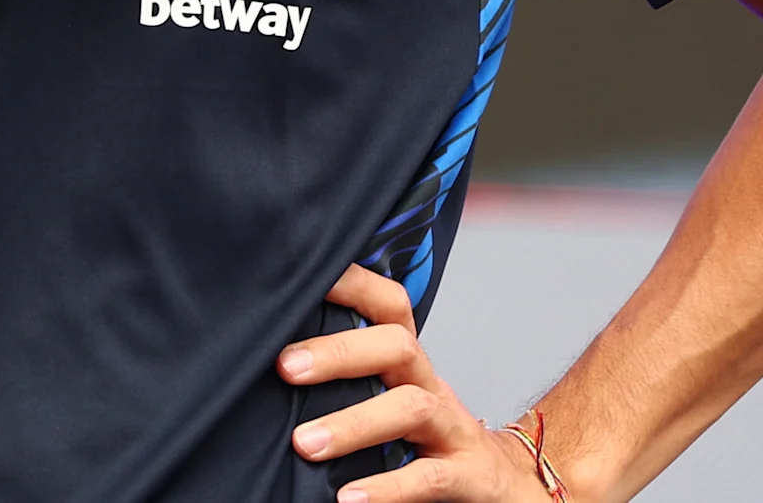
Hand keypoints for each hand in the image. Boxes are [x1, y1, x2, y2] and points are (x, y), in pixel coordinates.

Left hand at [281, 266, 551, 500]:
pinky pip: (430, 477)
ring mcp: (452, 428)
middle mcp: (428, 383)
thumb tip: (265, 357)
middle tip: (285, 368)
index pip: (387, 304)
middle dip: (338, 353)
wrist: (496, 482)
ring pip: (411, 407)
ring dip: (354, 424)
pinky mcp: (468, 475)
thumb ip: (343, 375)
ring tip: (305, 444)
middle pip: (396, 345)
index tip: (300, 281)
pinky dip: (389, 488)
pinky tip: (349, 497)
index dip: (351, 284)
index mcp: (405, 360)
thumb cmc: (422, 435)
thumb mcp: (385, 394)